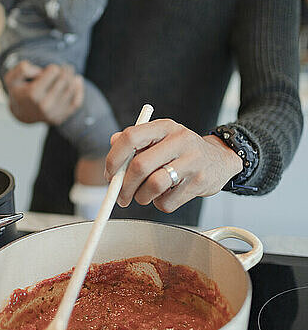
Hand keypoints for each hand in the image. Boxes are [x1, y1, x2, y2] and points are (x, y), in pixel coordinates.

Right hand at [3, 61, 83, 124]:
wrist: (22, 113)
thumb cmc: (19, 91)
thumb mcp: (12, 78)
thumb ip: (22, 69)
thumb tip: (39, 71)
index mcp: (33, 93)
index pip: (55, 71)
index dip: (53, 67)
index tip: (49, 70)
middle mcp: (45, 105)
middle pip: (65, 79)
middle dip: (65, 70)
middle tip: (64, 67)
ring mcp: (54, 113)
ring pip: (72, 89)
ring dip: (72, 78)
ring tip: (68, 74)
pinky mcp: (60, 118)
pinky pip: (76, 102)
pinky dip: (79, 89)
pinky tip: (77, 81)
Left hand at [104, 119, 242, 212]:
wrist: (220, 160)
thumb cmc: (182, 150)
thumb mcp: (161, 138)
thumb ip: (137, 140)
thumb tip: (112, 143)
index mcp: (165, 126)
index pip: (131, 137)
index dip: (114, 158)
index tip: (109, 173)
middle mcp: (179, 140)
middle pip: (140, 165)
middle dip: (124, 186)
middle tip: (121, 196)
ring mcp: (192, 161)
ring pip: (154, 185)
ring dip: (142, 197)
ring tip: (144, 196)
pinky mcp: (199, 182)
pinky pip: (168, 201)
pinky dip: (160, 203)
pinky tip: (165, 196)